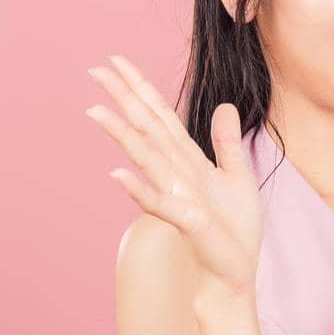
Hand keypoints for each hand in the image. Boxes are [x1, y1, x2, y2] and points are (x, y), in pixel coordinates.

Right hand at [85, 54, 263, 299]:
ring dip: (122, 136)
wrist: (233, 274)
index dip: (141, 88)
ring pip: (147, 159)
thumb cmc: (233, 231)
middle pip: (147, 129)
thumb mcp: (238, 178)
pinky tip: (118, 175)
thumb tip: (224, 106)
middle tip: (95, 70)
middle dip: (124, 99)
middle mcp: (178, 173)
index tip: (116, 60)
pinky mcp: (187, 221)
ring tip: (95, 111)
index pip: (161, 117)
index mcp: (189, 160)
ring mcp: (178, 196)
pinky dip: (139, 190)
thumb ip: (226, 143)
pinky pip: (159, 203)